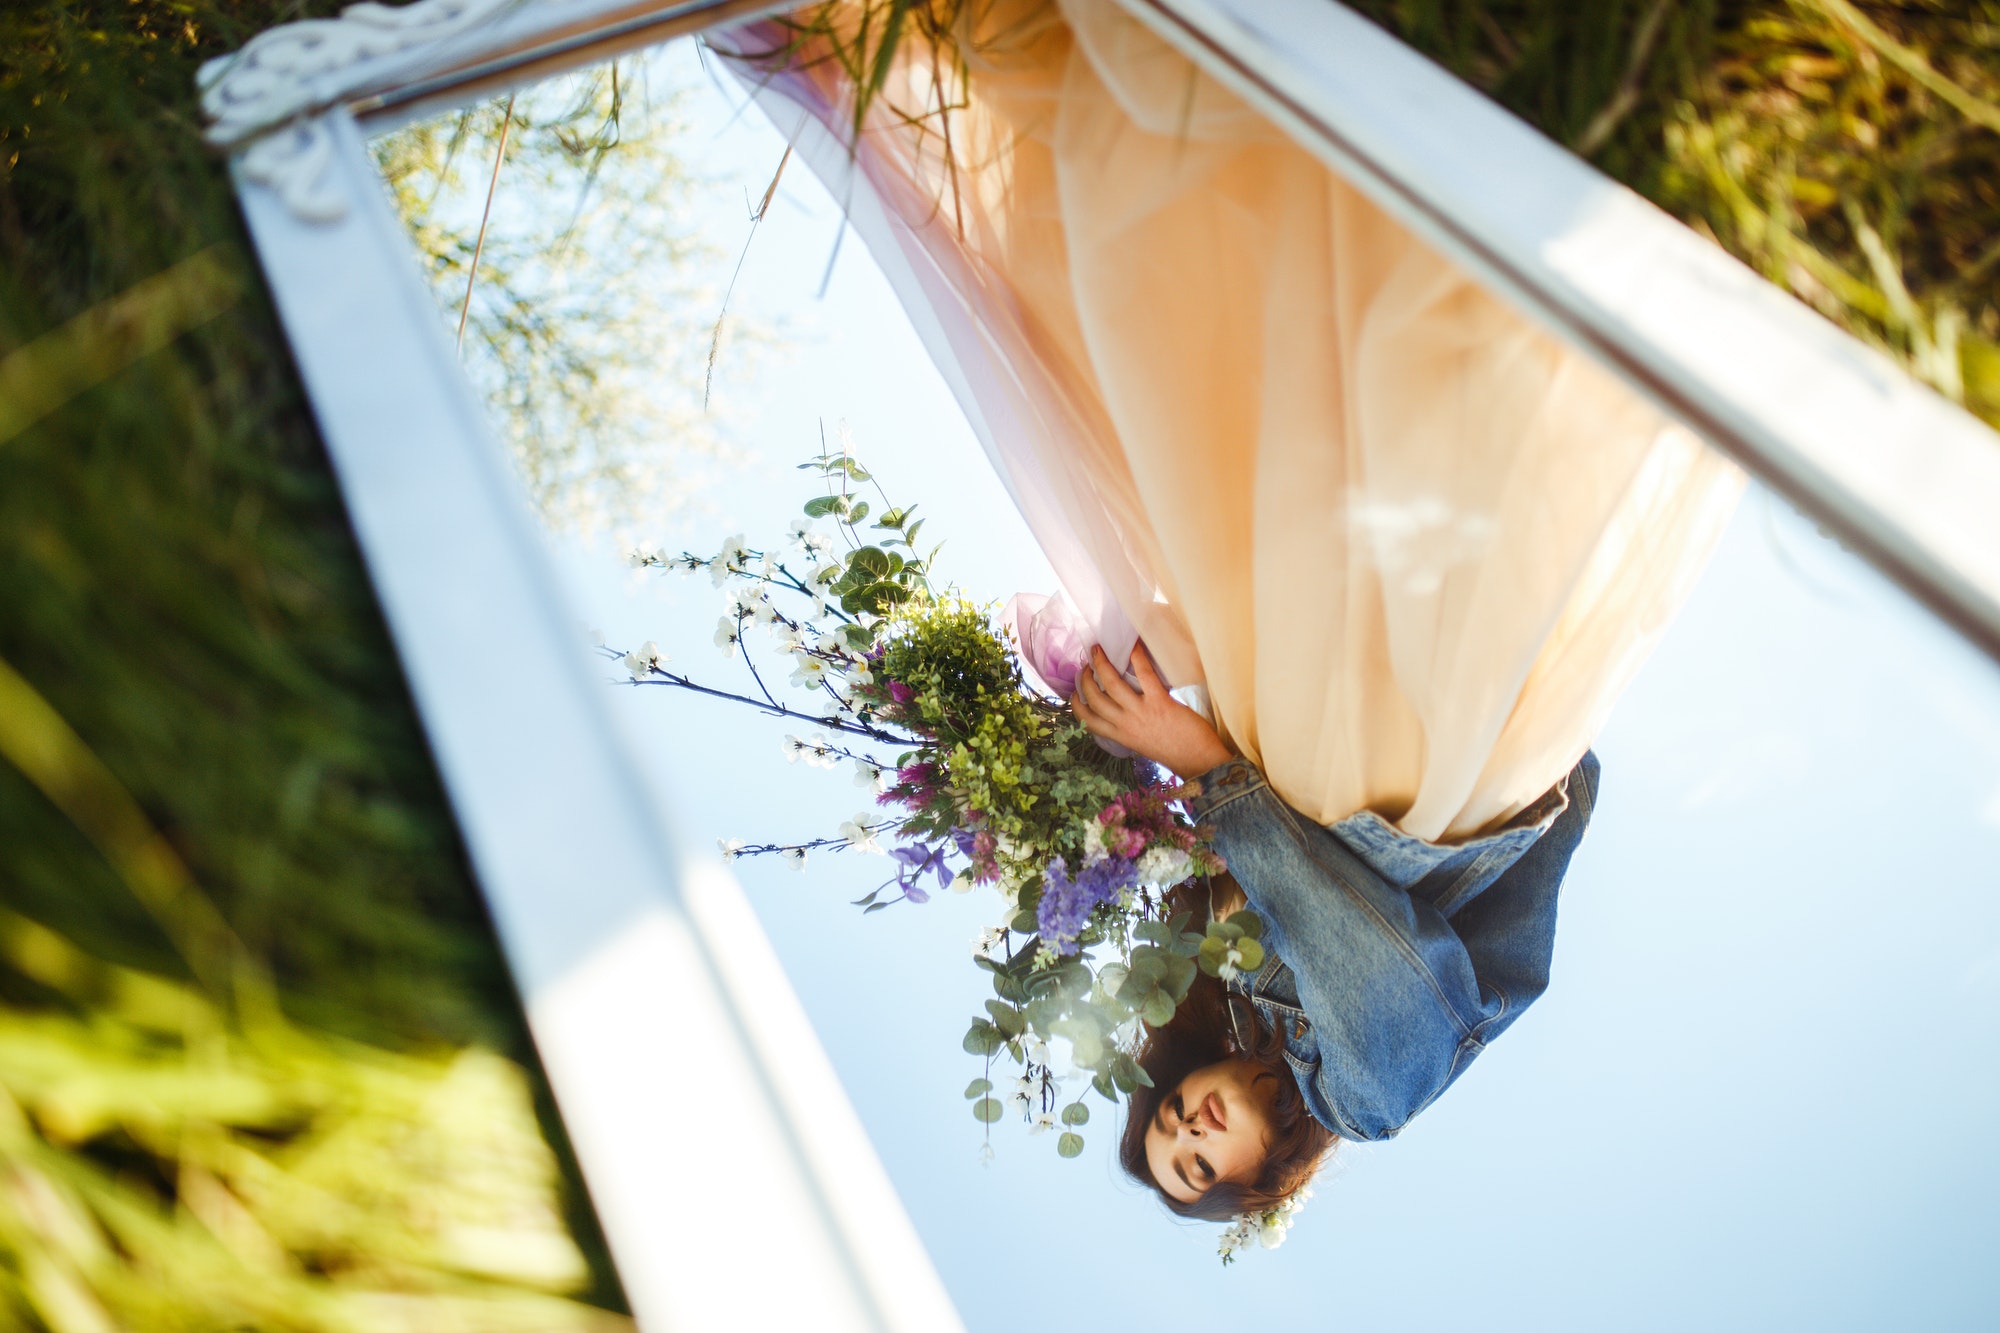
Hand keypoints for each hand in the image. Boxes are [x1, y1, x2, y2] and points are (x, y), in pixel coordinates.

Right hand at [1071, 644, 1233, 777]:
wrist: (1198, 762)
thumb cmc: (1175, 752)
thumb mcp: (1143, 745)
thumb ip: (1130, 729)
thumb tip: (1125, 709)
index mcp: (1121, 736)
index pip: (1088, 720)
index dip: (1077, 703)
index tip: (1075, 692)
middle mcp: (1126, 725)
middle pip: (1094, 698)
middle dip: (1086, 678)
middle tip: (1087, 664)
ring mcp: (1141, 713)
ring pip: (1111, 683)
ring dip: (1101, 663)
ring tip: (1098, 650)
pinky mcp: (1159, 702)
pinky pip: (1143, 674)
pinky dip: (1136, 657)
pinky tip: (1133, 645)